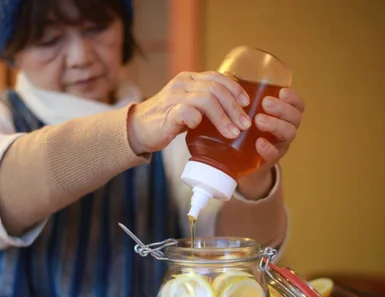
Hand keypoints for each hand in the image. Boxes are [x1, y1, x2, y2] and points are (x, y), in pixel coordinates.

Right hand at [127, 71, 251, 154]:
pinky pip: (187, 112)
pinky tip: (207, 131)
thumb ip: (205, 104)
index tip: (247, 103)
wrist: (137, 130)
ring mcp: (174, 98)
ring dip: (223, 117)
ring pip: (206, 100)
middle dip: (234, 107)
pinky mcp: (167, 114)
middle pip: (216, 89)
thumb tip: (234, 114)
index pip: (217, 77)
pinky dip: (199, 120)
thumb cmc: (167, 120)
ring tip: (233, 133)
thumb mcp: (188, 105)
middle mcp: (182, 84)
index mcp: (189, 79)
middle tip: (245, 124)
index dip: (235, 88)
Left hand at [237, 88, 304, 198]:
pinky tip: (259, 143)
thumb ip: (242, 98)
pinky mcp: (267, 161)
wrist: (237, 162)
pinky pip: (274, 156)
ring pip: (288, 134)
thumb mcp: (246, 112)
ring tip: (258, 120)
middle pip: (295, 118)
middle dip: (282, 109)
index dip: (294, 98)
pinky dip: (268, 148)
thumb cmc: (243, 130)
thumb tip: (226, 75)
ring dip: (275, 125)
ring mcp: (279, 146)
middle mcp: (285, 130)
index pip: (298, 105)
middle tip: (266, 103)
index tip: (282, 91)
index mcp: (284, 116)